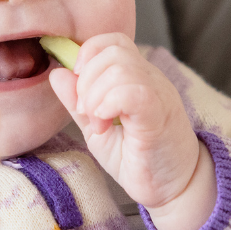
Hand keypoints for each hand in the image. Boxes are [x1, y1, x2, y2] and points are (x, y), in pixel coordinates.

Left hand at [48, 33, 215, 229]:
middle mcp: (150, 79)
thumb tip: (57, 73)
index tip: (78, 88)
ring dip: (95, 96)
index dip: (87, 55)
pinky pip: (133, 91)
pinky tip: (104, 124)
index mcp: (136, 78)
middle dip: (86, 79)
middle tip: (87, 113)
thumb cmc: (136, 158)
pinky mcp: (159, 116)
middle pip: (112, 50)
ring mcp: (158, 95)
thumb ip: (77, 101)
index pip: (112, 41)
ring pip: (119, 68)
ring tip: (98, 123)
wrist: (173, 188)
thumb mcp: (97, 127)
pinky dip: (108, 104)